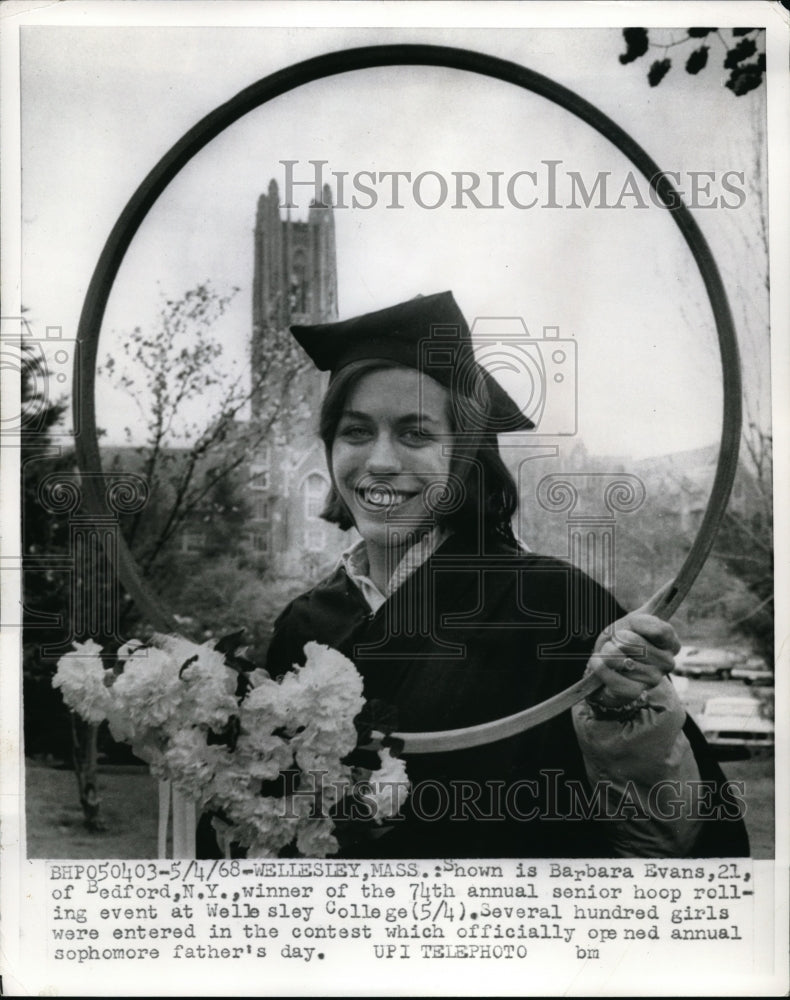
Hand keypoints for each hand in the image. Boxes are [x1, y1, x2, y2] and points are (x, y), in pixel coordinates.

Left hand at [586, 582, 680, 707]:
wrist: (604, 666)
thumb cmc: (621, 641)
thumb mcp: (635, 620)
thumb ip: (656, 603)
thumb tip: (673, 581)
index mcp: (670, 644)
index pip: (661, 630)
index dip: (640, 625)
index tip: (630, 625)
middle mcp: (667, 664)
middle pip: (637, 643)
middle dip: (617, 639)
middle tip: (616, 643)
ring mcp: (652, 680)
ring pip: (621, 659)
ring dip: (606, 653)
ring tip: (608, 656)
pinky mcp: (634, 693)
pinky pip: (612, 676)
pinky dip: (600, 668)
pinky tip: (600, 667)